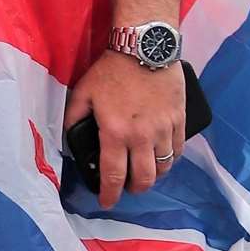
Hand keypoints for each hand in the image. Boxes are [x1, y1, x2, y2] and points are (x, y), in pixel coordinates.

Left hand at [64, 51, 185, 208]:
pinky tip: (162, 156)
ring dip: (154, 175)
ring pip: (164, 168)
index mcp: (115, 132)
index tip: (106, 202)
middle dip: (135, 189)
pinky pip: (178, 150)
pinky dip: (170, 159)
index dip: (109, 194)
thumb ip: (73, 118)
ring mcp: (164, 130)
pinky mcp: (180, 121)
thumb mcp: (83, 92)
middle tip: (128, 187)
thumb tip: (69, 138)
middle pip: (144, 178)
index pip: (113, 175)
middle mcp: (142, 137)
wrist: (144, 48)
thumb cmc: (111, 70)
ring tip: (144, 171)